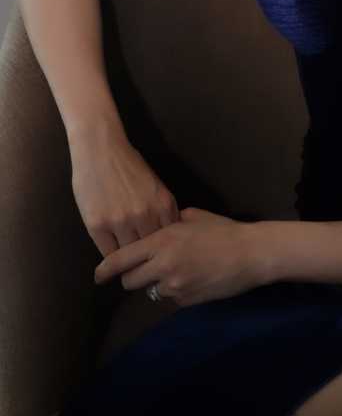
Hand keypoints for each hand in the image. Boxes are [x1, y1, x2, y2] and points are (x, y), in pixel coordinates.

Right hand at [70, 133, 179, 256]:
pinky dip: (112, 256)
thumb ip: (160, 209)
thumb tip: (165, 234)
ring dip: (129, 261)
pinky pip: (108, 253)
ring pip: (130, 255)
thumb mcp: (155, 186)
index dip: (164, 251)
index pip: (169, 240)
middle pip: (151, 250)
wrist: (101, 149)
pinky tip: (113, 256)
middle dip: (148, 259)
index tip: (160, 258)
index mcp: (163, 204)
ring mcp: (121, 222)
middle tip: (144, 267)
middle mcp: (145, 215)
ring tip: (128, 266)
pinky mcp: (98, 226)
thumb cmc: (129, 164)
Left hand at [93, 207, 275, 306]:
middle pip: (129, 281)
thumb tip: (154, 227)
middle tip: (142, 270)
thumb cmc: (223, 230)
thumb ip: (168, 223)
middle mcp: (162, 265)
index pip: (121, 259)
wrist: (250, 254)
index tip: (97, 275)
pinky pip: (170, 298)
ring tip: (177, 270)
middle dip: (132, 277)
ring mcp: (173, 286)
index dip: (105, 269)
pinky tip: (193, 277)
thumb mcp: (193, 217)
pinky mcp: (185, 301)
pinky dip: (175, 290)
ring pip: (150, 291)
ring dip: (156, 283)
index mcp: (162, 240)